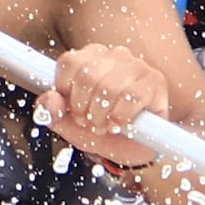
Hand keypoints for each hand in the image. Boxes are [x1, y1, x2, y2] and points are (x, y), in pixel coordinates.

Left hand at [40, 41, 172, 164]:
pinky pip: (131, 97)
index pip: (69, 62)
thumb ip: (51, 112)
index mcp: (90, 56)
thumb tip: (49, 99)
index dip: (66, 92)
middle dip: (83, 109)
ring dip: (102, 116)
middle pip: (87, 76)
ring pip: (109, 87)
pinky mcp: (155, 81)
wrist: (133, 150)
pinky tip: (120, 124)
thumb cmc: (103, 129)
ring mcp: (137, 66)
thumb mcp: (70, 124)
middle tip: (89, 122)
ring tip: (105, 125)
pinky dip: (121, 117)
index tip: (72, 109)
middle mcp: (115, 55)